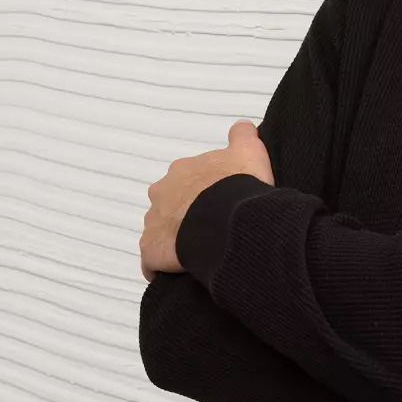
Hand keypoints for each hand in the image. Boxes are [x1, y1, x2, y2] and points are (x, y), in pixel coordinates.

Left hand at [139, 119, 273, 280]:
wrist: (227, 220)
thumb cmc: (238, 185)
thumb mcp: (249, 151)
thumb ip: (244, 136)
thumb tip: (244, 127)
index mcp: (182, 170)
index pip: (188, 180)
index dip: (204, 191)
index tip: (220, 202)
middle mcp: (161, 192)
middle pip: (169, 203)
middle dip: (184, 214)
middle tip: (210, 227)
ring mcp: (154, 221)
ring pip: (159, 231)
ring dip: (174, 239)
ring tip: (198, 251)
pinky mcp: (151, 250)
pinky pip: (151, 261)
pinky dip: (160, 266)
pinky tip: (177, 273)